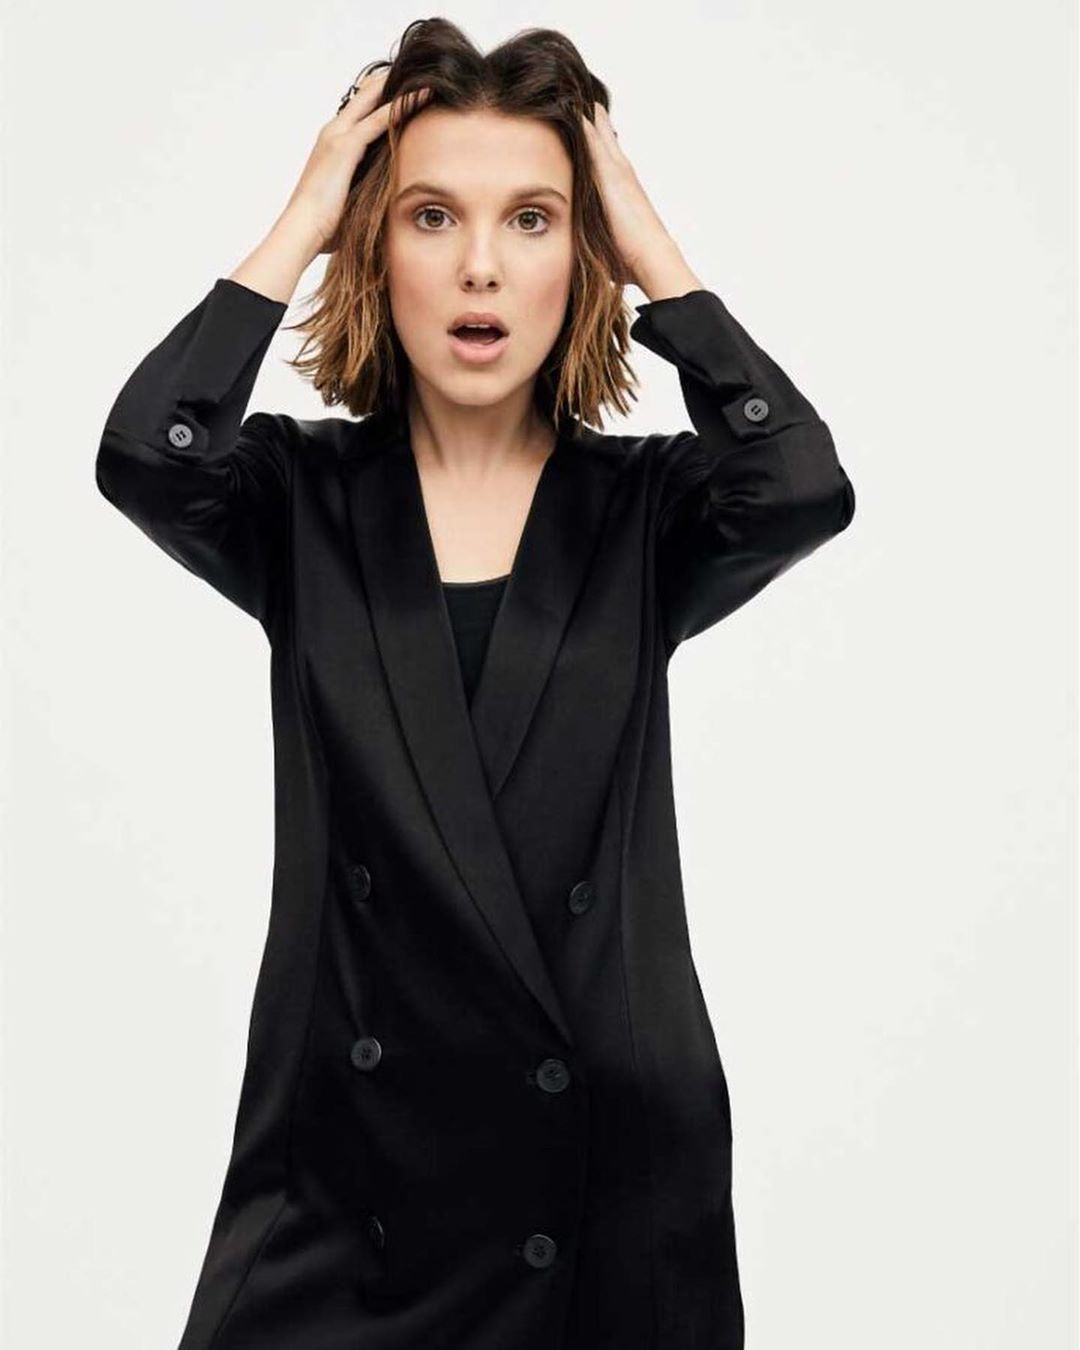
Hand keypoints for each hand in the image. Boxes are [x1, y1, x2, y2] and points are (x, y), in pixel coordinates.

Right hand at [281, 68, 432, 254]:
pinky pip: (378, 119)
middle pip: (365, 95)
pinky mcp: (346, 146)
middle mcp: (333, 132)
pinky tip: (423, 95)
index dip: (380, 97)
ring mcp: (338, 136)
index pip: (359, 111)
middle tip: (420, 72)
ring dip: (399, 87)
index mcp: (333, 144)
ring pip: (373, 99)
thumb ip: (364, 194)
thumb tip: (384, 209)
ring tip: (427, 76)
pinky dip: (401, 105)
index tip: (405, 89)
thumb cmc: (322, 227)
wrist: (301, 231)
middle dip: (391, 83)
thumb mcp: (348, 203)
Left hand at [580, 102, 701, 298]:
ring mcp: (619, 174)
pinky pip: (595, 142)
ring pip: (601, 138)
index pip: (609, 165)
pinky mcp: (612, 174)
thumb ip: (598, 247)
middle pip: (607, 144)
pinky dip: (587, 125)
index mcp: (623, 194)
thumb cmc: (633, 262)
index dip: (602, 148)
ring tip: (577, 97)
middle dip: (598, 125)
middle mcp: (623, 178)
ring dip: (591, 119)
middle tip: (587, 103)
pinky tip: (575, 109)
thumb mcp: (609, 249)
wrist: (651, 258)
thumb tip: (587, 269)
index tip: (592, 132)